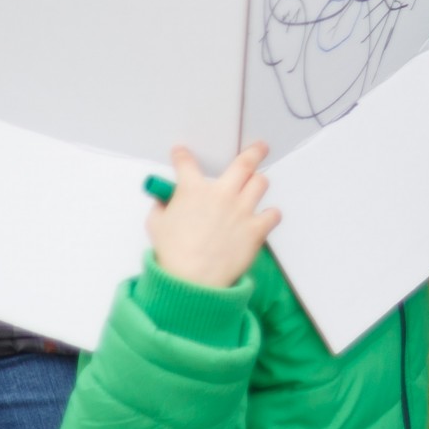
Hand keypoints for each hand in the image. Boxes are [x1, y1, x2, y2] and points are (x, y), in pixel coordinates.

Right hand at [149, 144, 279, 289]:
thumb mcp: (155, 226)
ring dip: (258, 182)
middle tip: (259, 148)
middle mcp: (221, 194)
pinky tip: (265, 217)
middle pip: (244, 163)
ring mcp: (241, 210)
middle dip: (254, 151)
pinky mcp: (256, 228)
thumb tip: (163, 202)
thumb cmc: (172, 255)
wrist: (191, 280)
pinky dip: (270, 214)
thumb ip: (160, 208)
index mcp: (192, 190)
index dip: (182, 156)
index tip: (182, 153)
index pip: (186, 164)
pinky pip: (273, 214)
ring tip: (256, 184)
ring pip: (260, 183)